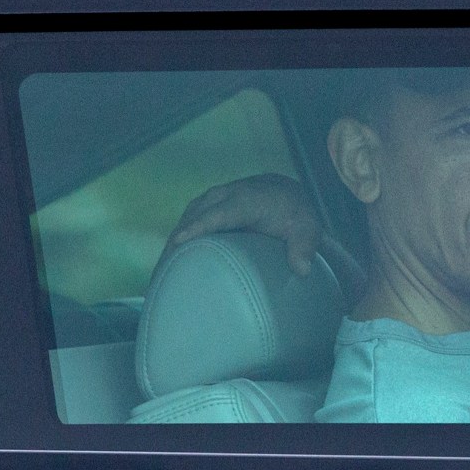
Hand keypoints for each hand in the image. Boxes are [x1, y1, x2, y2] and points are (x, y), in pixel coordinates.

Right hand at [162, 173, 319, 275]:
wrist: (287, 194)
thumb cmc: (296, 216)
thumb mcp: (308, 230)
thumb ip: (305, 248)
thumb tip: (303, 270)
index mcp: (248, 199)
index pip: (219, 213)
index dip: (199, 226)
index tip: (180, 241)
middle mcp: (226, 195)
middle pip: (194, 216)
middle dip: (176, 241)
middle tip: (162, 274)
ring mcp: (213, 199)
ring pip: (186, 219)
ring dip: (172, 243)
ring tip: (160, 275)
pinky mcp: (206, 207)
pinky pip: (187, 221)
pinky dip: (177, 240)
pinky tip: (169, 265)